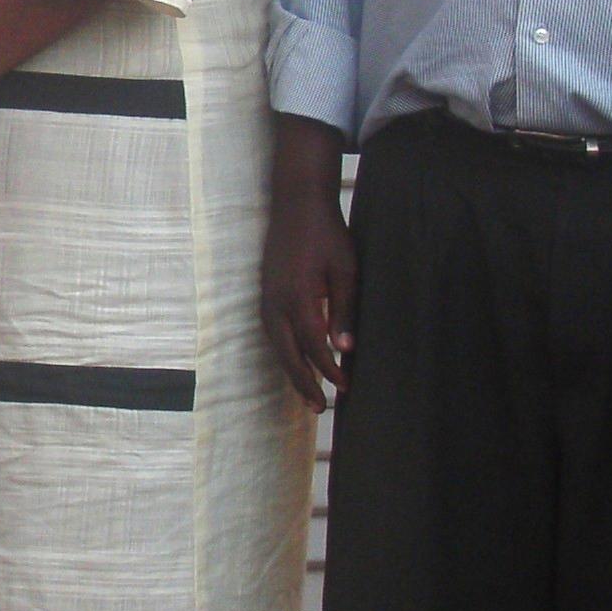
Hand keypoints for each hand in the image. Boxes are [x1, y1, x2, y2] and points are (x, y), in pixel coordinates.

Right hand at [260, 183, 357, 409]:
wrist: (297, 202)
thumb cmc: (327, 233)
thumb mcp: (345, 270)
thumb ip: (344, 310)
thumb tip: (345, 348)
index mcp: (297, 297)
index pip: (314, 345)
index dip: (330, 369)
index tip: (346, 385)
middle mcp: (275, 302)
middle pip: (287, 353)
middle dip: (303, 382)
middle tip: (319, 408)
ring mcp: (266, 296)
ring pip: (275, 344)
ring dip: (290, 369)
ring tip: (307, 390)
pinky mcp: (265, 291)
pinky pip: (270, 330)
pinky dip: (282, 349)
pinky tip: (293, 357)